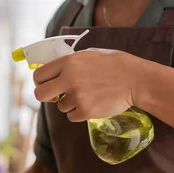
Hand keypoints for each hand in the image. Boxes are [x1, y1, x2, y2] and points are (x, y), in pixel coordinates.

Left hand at [33, 48, 153, 121]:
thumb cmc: (114, 64)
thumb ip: (70, 63)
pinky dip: (79, 112)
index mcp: (68, 62)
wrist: (135, 80)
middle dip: (45, 96)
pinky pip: (72, 116)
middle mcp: (69, 79)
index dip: (40, 82)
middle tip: (54, 96)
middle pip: (40, 94)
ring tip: (87, 96)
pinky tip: (92, 103)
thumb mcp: (89, 54)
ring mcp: (77, 96)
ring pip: (60, 106)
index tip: (45, 84)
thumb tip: (53, 71)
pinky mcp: (85, 111)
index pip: (39, 75)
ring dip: (70, 104)